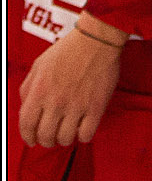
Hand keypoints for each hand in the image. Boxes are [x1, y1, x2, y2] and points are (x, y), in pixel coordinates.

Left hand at [19, 20, 123, 145]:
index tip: (32, 140)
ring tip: (68, 130)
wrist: (96, 40)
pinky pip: (86, 135)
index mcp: (39, 91)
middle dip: (46, 140)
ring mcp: (76, 105)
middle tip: (52, 135)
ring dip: (64, 138)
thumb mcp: (39, 65)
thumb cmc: (68, 49)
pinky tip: (83, 127)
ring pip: (65, 139)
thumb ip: (28, 87)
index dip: (27, 137)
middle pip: (45, 136)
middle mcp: (56, 101)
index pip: (26, 126)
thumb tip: (26, 106)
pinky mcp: (96, 107)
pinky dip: (83, 136)